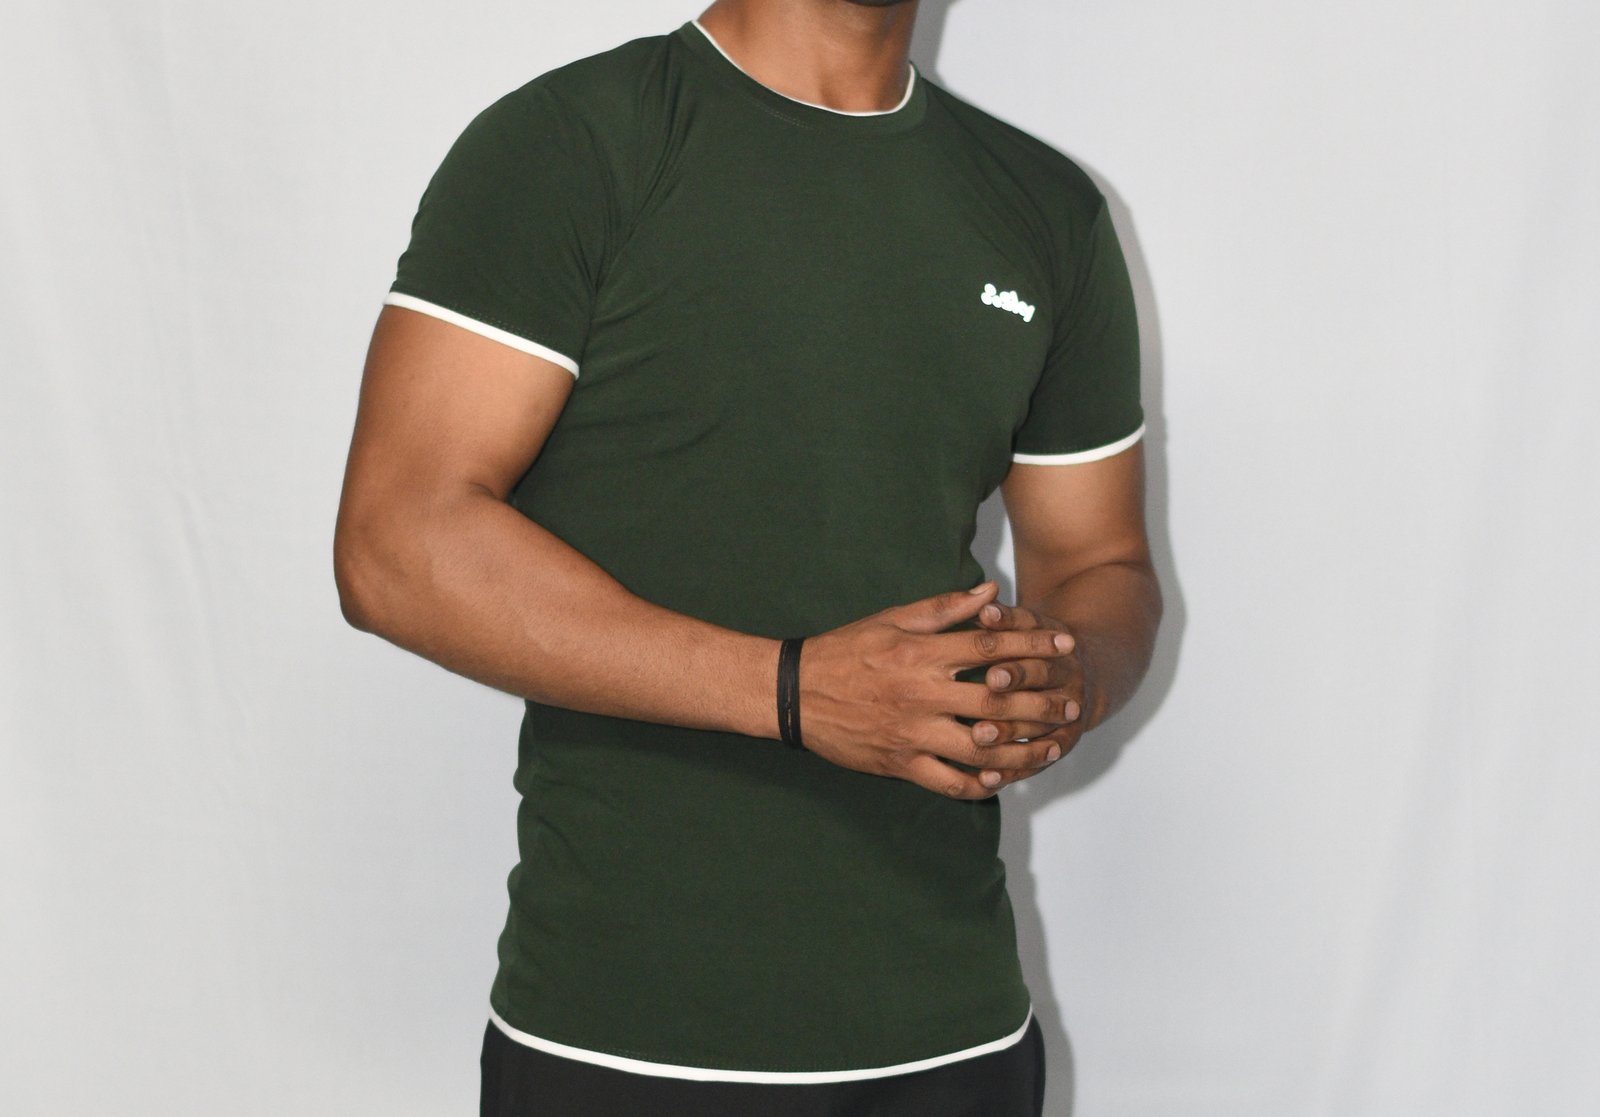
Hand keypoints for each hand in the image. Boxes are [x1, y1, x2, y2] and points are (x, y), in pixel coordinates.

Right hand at [797, 582, 1075, 799]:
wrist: (795, 693)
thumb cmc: (845, 650)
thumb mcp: (892, 618)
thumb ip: (945, 608)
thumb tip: (990, 591)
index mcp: (921, 652)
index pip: (990, 646)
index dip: (1034, 645)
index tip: (1066, 646)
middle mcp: (921, 692)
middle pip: (997, 699)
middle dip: (1041, 702)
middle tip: (1072, 704)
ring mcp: (912, 731)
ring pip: (981, 747)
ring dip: (1022, 749)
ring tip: (1049, 747)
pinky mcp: (900, 763)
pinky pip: (949, 781)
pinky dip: (979, 784)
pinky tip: (1002, 779)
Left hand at [966, 600, 1086, 789]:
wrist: (1088, 667)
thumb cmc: (1039, 642)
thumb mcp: (1030, 624)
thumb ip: (1006, 618)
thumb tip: (984, 606)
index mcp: (1060, 655)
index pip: (1038, 663)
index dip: (1015, 670)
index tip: (991, 676)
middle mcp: (1069, 688)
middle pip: (1039, 702)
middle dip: (1008, 712)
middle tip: (978, 724)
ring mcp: (1067, 719)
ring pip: (1036, 734)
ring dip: (1008, 742)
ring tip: (977, 746)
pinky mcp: (1060, 744)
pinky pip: (1037, 762)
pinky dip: (1013, 772)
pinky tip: (986, 780)